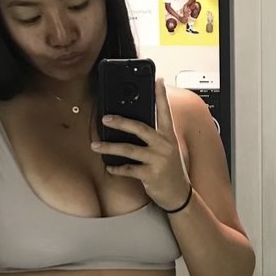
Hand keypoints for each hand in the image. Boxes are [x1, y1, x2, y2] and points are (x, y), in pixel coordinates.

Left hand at [91, 78, 191, 211]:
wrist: (179, 195)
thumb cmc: (171, 170)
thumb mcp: (168, 150)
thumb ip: (155, 137)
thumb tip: (132, 126)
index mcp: (169, 136)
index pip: (165, 112)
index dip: (161, 96)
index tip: (158, 80)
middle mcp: (164, 145)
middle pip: (140, 128)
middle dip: (121, 122)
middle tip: (105, 118)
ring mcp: (158, 160)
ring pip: (129, 149)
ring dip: (109, 147)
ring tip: (95, 146)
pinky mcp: (151, 174)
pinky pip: (129, 169)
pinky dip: (117, 168)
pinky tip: (109, 167)